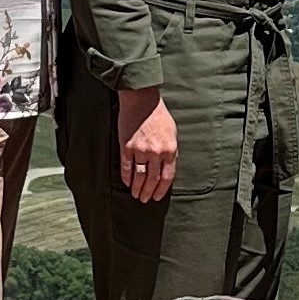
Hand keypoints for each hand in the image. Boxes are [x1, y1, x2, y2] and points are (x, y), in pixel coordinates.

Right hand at [116, 87, 177, 203]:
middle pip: (152, 180)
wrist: (142, 100)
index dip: (161, 190)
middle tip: (144, 199)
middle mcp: (156, 152)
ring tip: (135, 194)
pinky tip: (126, 183)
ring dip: (137, 188)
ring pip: (139, 176)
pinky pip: (126, 167)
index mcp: (170, 150)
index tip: (157, 197)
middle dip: (148, 192)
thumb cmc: (159, 115)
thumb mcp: (172, 133)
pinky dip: (126, 177)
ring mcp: (140, 150)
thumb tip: (166, 168)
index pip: (167, 177)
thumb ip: (170, 151)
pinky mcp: (126, 147)